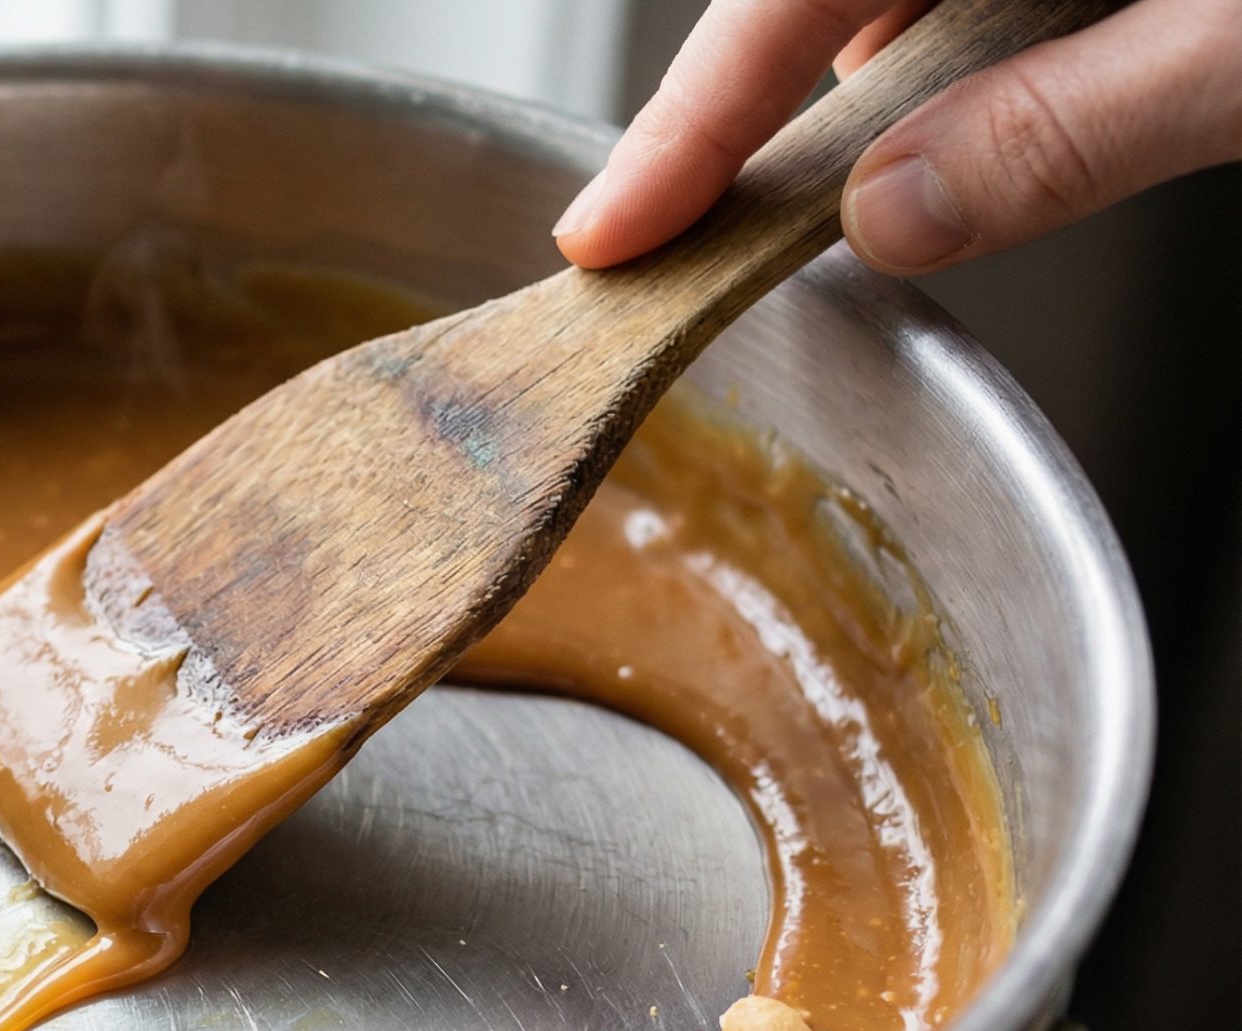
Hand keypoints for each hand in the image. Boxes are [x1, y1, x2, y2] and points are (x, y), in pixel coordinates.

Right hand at [553, 0, 1241, 274]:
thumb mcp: (1239, 51)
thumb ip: (1066, 130)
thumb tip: (888, 218)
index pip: (775, 3)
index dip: (683, 129)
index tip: (604, 237)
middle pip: (817, 12)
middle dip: (802, 127)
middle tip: (760, 253)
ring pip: (906, 14)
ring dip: (922, 101)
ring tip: (1019, 158)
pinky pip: (978, 10)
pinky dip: (984, 77)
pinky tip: (1067, 115)